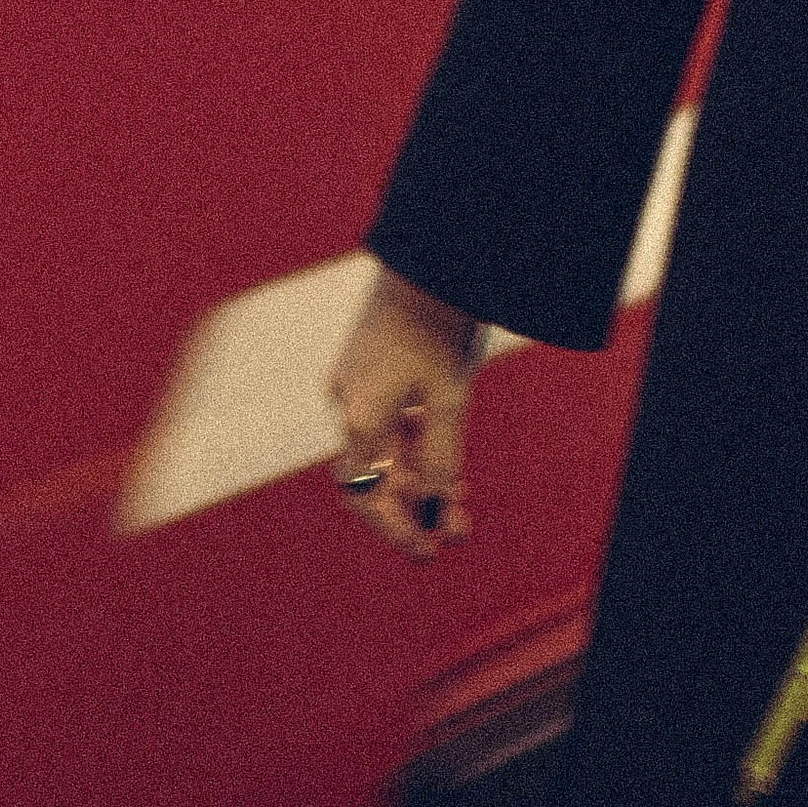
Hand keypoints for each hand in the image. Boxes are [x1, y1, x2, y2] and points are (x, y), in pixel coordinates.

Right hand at [325, 265, 486, 561]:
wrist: (431, 256)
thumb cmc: (440, 323)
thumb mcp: (450, 396)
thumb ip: (441, 456)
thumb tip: (436, 507)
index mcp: (359, 414)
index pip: (365, 493)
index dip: (394, 527)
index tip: (427, 550)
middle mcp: (347, 401)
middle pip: (374, 474)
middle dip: (412, 508)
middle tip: (451, 534)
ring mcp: (356, 383)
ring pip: (383, 449)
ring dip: (417, 479)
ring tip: (460, 506)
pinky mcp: (371, 368)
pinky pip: (386, 421)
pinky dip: (413, 446)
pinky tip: (445, 464)